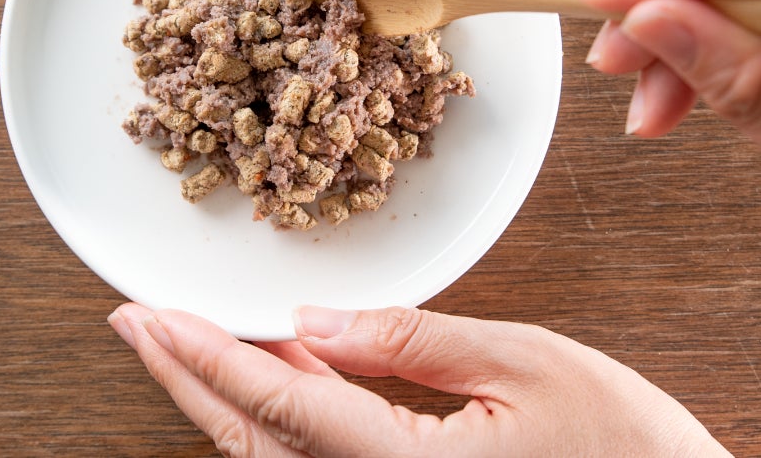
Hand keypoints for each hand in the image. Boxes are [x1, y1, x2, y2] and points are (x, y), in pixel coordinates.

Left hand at [109, 302, 728, 456]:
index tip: (146, 315)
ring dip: (221, 399)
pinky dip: (276, 417)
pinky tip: (271, 377)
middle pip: (254, 439)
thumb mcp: (527, 366)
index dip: (202, 355)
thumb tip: (319, 321)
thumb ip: (415, 342)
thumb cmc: (625, 446)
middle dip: (186, 377)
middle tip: (135, 322)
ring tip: (181, 342)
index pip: (277, 401)